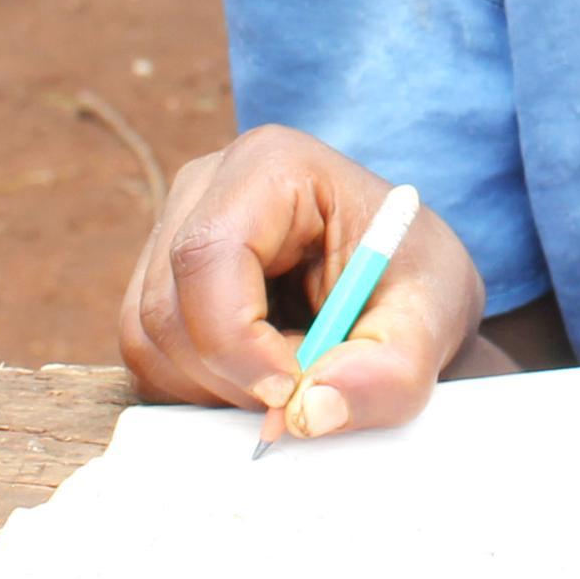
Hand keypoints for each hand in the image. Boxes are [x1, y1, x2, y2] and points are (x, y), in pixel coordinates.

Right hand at [115, 125, 484, 442]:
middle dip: (231, 375)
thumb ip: (389, 372)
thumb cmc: (412, 283)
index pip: (209, 253)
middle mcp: (205, 189)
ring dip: (215, 387)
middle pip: (166, 305)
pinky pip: (148, 357)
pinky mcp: (162, 283)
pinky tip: (261, 376)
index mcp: (272, 166)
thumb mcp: (432, 322)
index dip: (236, 339)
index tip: (289, 392)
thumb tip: (308, 412)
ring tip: (292, 377)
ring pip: (147, 338)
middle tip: (303, 394)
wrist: (399, 289)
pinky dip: (201, 388)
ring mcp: (172, 233)